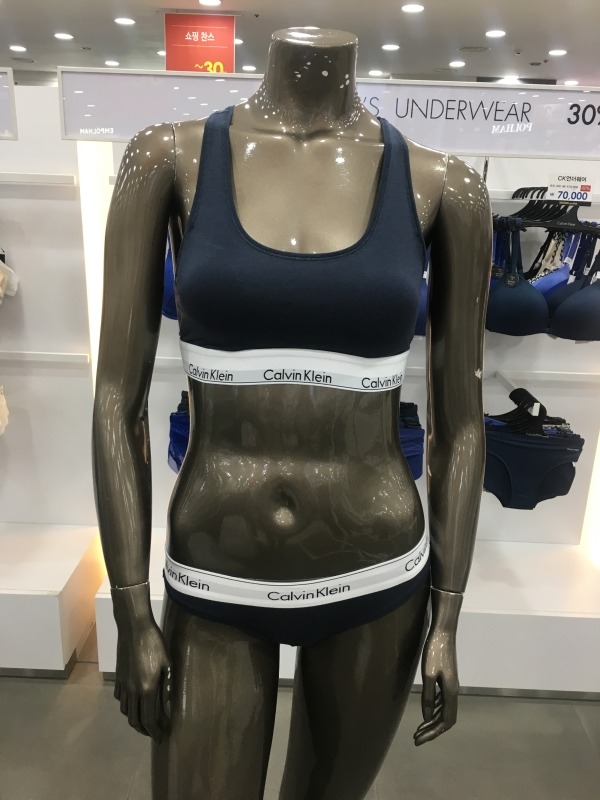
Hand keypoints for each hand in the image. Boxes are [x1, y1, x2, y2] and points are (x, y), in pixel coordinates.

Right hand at [114, 615, 171, 742]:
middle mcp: (132, 691)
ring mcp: (123, 684)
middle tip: (155, 733)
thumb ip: (167, 688)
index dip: (155, 731)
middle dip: (145, 730)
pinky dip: (127, 707)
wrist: (134, 628)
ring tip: (145, 722)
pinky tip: (134, 704)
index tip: (162, 737)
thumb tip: (168, 709)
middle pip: (135, 720)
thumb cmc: (155, 643)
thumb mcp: (167, 664)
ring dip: (135, 721)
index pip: (150, 719)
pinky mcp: (118, 677)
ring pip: (126, 711)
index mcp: (147, 689)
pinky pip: (120, 699)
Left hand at [413, 625, 458, 745]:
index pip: (445, 722)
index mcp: (451, 692)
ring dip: (433, 721)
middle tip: (416, 738)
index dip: (433, 733)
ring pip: (445, 710)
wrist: (443, 632)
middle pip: (446, 719)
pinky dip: (435, 709)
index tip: (418, 739)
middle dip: (432, 730)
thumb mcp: (428, 674)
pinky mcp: (448, 678)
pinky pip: (443, 701)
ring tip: (419, 728)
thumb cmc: (434, 651)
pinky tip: (427, 709)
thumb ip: (428, 696)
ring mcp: (452, 685)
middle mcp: (454, 691)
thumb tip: (427, 716)